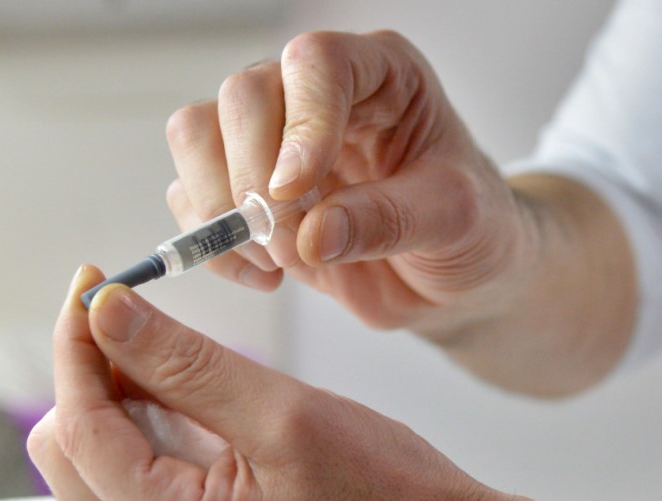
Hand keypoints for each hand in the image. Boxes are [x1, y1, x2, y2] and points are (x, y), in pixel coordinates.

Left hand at [28, 266, 520, 500]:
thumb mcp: (287, 415)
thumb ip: (186, 363)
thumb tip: (108, 313)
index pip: (78, 424)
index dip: (77, 341)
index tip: (93, 283)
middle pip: (69, 451)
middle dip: (89, 372)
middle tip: (132, 315)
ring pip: (96, 469)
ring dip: (115, 402)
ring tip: (170, 356)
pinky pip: (132, 491)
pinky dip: (144, 435)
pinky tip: (188, 400)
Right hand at [165, 30, 536, 333]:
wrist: (453, 276)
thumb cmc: (471, 230)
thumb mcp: (455, 222)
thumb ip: (390, 220)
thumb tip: (310, 235)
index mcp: (380, 75)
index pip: (317, 62)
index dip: (300, 124)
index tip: (297, 191)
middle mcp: (317, 95)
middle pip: (241, 95)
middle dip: (251, 177)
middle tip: (288, 241)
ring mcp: (272, 140)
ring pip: (196, 134)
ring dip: (220, 207)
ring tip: (278, 259)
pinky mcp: (243, 190)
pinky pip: (190, 199)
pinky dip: (215, 246)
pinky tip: (268, 275)